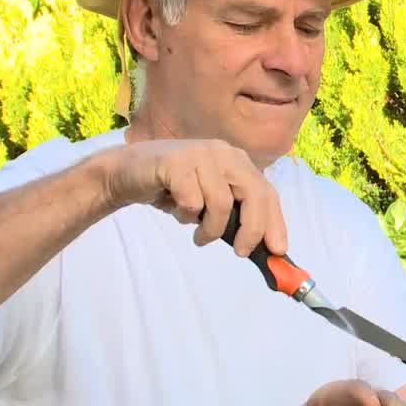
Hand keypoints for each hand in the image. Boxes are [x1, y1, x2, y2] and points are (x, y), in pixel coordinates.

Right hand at [97, 138, 286, 255]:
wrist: (127, 173)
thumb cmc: (175, 190)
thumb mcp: (211, 202)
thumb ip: (237, 216)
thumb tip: (266, 248)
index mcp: (237, 161)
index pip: (267, 192)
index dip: (275, 223)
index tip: (278, 250)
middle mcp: (224, 153)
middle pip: (253, 194)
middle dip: (252, 229)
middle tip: (241, 252)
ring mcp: (200, 154)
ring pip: (221, 203)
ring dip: (209, 228)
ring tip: (197, 232)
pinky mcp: (176, 162)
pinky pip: (192, 201)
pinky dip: (185, 214)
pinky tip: (175, 209)